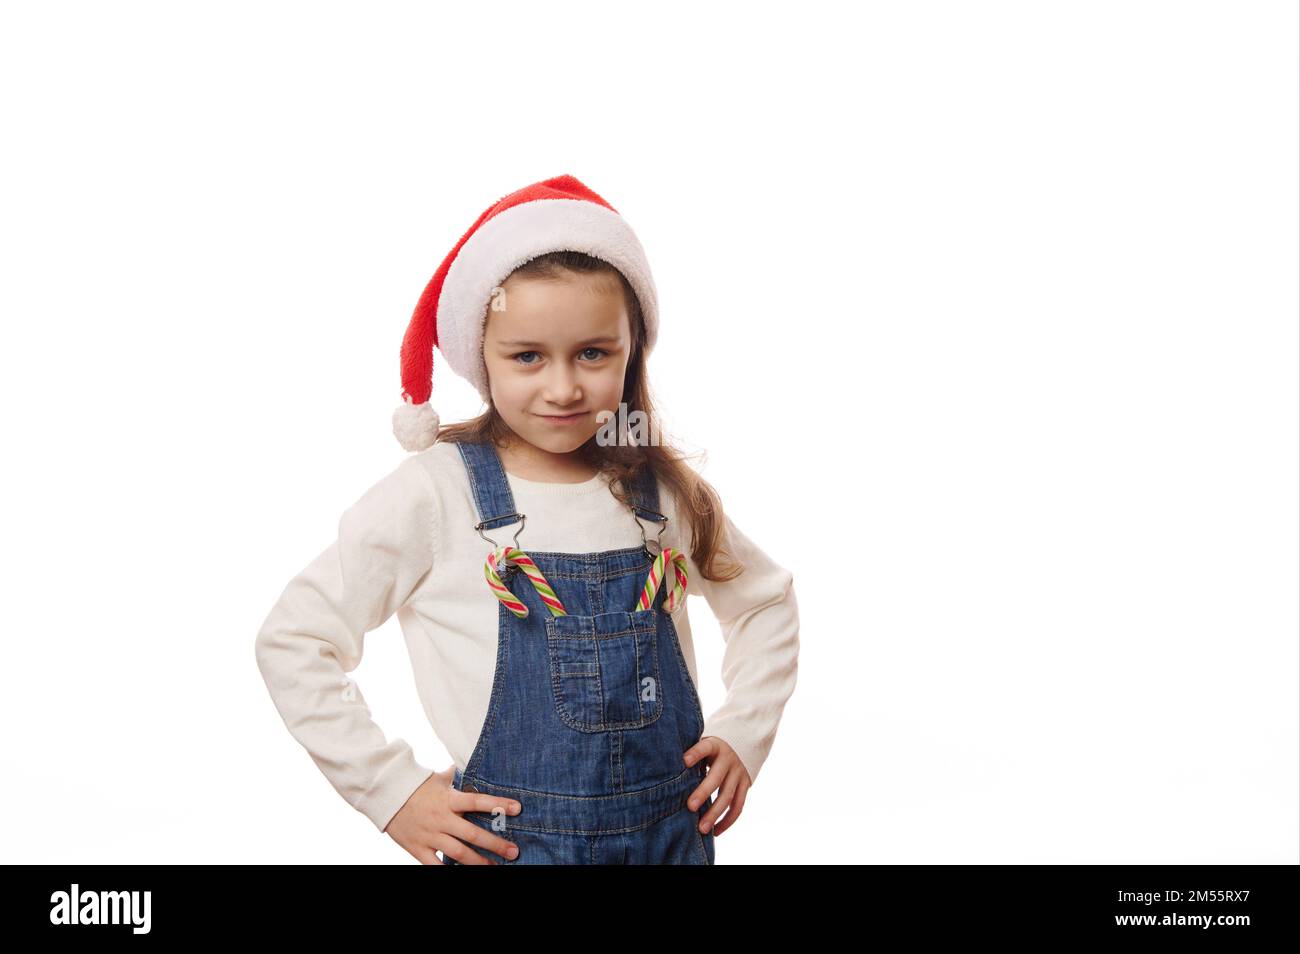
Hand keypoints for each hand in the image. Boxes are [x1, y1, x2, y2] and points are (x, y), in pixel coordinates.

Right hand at [384, 765, 521, 864]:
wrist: (384, 795)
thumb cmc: (414, 786)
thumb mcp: (435, 778)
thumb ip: (451, 775)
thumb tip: (459, 766)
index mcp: (448, 799)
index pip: (477, 801)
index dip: (498, 804)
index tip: (517, 808)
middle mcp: (441, 818)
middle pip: (472, 834)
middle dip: (495, 844)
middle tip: (513, 852)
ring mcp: (429, 835)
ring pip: (458, 853)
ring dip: (479, 862)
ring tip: (495, 867)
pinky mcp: (417, 848)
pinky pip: (434, 866)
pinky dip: (449, 872)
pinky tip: (464, 874)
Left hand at [682, 736, 750, 836]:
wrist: (738, 747)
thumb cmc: (708, 750)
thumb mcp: (700, 745)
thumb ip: (687, 753)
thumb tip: (662, 766)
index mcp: (715, 746)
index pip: (705, 747)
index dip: (696, 753)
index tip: (684, 761)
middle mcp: (729, 759)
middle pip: (716, 777)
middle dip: (703, 792)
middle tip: (690, 807)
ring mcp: (739, 773)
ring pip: (728, 796)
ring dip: (714, 814)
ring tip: (702, 829)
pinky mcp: (746, 785)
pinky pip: (738, 807)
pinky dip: (727, 821)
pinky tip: (715, 832)